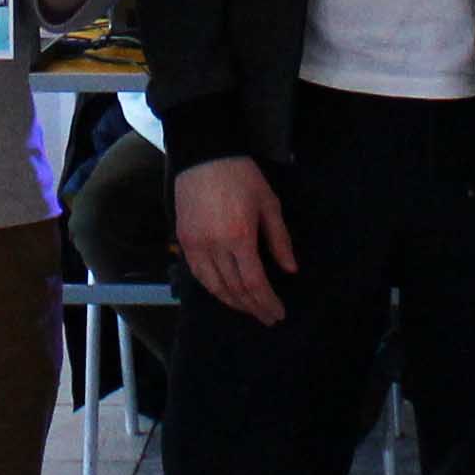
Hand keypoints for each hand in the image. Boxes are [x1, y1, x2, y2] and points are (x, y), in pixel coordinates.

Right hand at [175, 155, 297, 326]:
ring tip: (249, 309)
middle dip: (253, 307)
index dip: (267, 302)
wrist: (204, 157)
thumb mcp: (269, 204)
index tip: (278, 313)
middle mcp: (215, 247)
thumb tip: (290, 270)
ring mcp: (195, 245)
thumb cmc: (242, 177)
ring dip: (233, 302)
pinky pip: (198, 274)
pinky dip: (213, 288)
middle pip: (234, 289)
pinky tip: (224, 293)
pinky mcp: (184, 241)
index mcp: (239, 238)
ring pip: (214, 286)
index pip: (254, 283)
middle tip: (267, 317)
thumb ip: (280, 240)